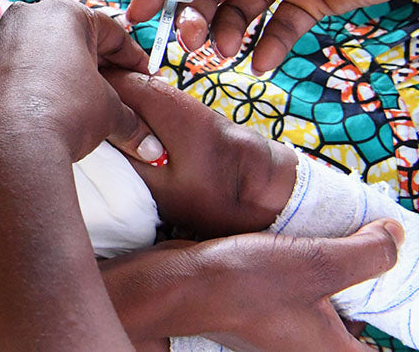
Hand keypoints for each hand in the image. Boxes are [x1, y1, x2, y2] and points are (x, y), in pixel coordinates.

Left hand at [0, 0, 156, 349]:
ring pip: (43, 52)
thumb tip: (152, 146)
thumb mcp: (109, 111)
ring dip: (65, 73)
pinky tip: (50, 107)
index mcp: (66, 12)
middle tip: (117, 90)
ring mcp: (1, 38)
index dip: (134, 59)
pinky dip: (37, 84)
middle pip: (74, 37)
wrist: (11, 144)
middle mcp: (29, 15)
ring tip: (84, 102)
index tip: (145, 79)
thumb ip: (130, 118)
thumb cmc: (66, 114)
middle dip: (97, 63)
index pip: (112, 32)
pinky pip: (19, 69)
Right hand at [105, 219, 403, 347]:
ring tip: (334, 242)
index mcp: (332, 350)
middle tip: (367, 250)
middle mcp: (309, 348)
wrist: (181, 283)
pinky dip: (304, 273)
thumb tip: (396, 237)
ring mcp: (284, 333)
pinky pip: (299, 296)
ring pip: (326, 306)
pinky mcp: (263, 315)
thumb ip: (367, 252)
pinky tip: (296, 246)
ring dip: (332, 277)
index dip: (388, 314)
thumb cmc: (246, 283)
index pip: (379, 347)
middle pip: (356, 324)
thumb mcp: (317, 261)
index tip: (390, 282)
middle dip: (363, 289)